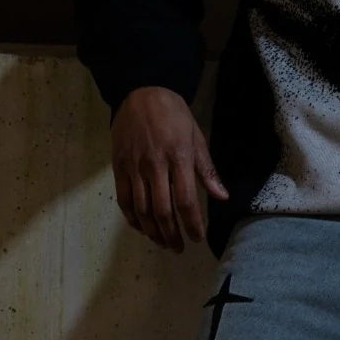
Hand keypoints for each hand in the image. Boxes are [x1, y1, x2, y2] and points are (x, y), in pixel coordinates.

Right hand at [110, 85, 228, 252]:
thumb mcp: (196, 137)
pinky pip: (123, 200)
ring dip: (152, 231)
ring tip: (163, 242)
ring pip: (141, 209)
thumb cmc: (174, 115)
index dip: (192, 224)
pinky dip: (132, 218)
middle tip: (179, 247)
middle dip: (172, 234)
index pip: (186, 200)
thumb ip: (206, 170)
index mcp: (178, 158)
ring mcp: (134, 168)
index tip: (198, 238)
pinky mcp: (118, 167)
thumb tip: (221, 197)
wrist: (141, 92)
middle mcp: (155, 166)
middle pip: (162, 210)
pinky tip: (142, 228)